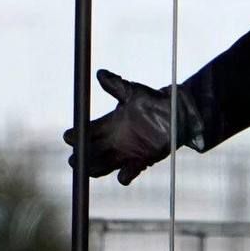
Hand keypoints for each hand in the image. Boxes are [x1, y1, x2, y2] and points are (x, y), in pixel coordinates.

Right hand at [63, 69, 201, 184]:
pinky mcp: (140, 161)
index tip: (72, 136)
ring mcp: (125, 153)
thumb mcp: (134, 92)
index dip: (73, 137)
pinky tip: (125, 172)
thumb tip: (100, 73)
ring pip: (99, 167)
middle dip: (79, 156)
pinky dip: (124, 176)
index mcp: (107, 125)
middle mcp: (112, 141)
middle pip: (86, 154)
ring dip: (94, 169)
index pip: (81, 135)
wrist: (178, 111)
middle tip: (81, 154)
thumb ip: (116, 85)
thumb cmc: (154, 100)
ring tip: (93, 166)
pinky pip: (126, 175)